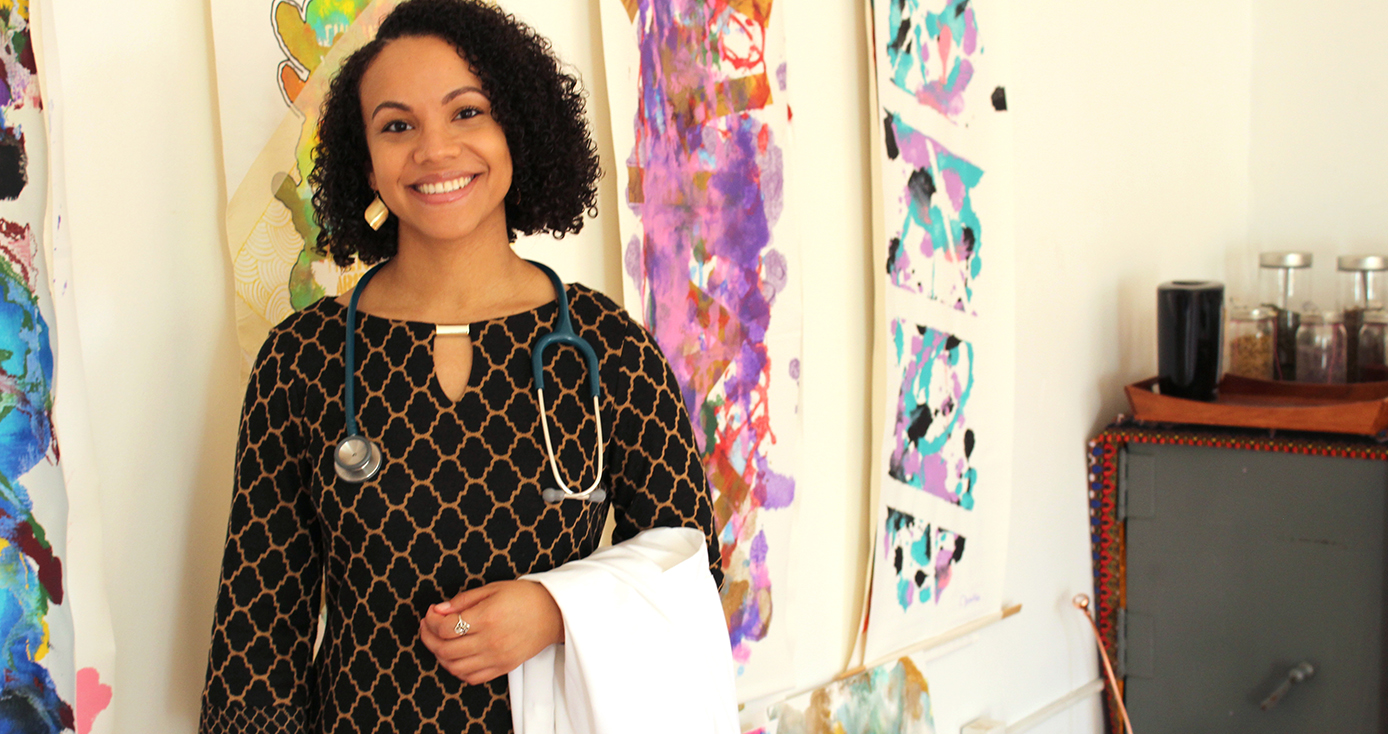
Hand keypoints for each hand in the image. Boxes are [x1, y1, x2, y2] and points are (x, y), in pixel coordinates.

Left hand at [419, 580, 564, 684]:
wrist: (553, 613)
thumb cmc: (524, 597)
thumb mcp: (492, 588)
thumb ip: (463, 600)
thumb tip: (439, 610)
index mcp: (487, 617)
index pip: (445, 627)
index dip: (431, 621)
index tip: (431, 613)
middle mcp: (490, 640)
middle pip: (445, 649)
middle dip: (429, 638)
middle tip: (429, 627)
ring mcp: (496, 657)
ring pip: (455, 667)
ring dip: (440, 656)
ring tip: (440, 642)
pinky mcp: (503, 668)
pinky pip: (471, 677)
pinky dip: (458, 670)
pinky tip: (456, 657)